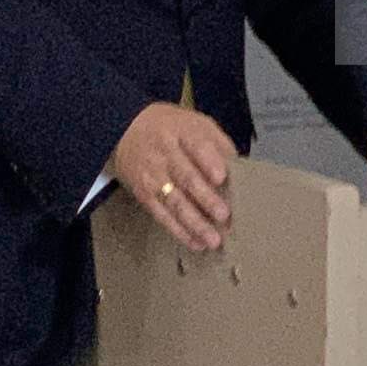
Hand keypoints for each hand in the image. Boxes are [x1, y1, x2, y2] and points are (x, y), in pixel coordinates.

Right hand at [111, 102, 234, 250]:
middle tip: (224, 216)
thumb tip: (240, 169)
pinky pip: (162, 215)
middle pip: (186, 177)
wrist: (126, 130)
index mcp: (182, 131)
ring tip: (213, 239)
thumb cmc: (170, 129)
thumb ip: (218, 144)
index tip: (221, 177)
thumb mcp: (195, 123)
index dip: (209, 161)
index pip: (196, 145)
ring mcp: (153, 175)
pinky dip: (179, 231)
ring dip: (195, 223)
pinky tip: (195, 242)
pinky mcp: (145, 194)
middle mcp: (166, 153)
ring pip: (175, 201)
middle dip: (206, 198)